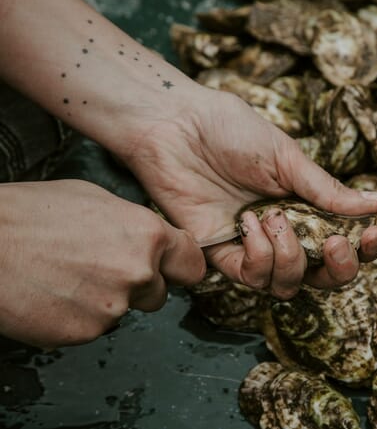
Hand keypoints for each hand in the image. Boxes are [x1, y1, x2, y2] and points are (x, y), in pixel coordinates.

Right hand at [0, 180, 205, 347]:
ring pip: (124, 311)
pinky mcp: (85, 332)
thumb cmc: (30, 214)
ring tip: (69, 276)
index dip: (179, 267)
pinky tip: (56, 294)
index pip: (192, 264)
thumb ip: (135, 225)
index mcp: (148, 235)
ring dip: (107, 300)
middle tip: (100, 268)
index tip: (173, 270)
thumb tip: (151, 239)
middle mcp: (138, 272)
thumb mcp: (96, 199)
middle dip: (138, 285)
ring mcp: (113, 306)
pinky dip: (79, 316)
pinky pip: (93, 328)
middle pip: (159, 292)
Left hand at [121, 88, 376, 298]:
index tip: (374, 233)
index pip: (345, 242)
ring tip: (274, 217)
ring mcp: (254, 246)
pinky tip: (248, 224)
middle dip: (338, 269)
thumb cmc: (233, 132)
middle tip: (334, 243)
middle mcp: (285, 233)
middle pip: (322, 276)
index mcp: (307, 207)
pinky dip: (258, 257)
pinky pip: (252, 277)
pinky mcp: (221, 254)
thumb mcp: (288, 158)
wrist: (178, 127)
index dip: (364, 248)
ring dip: (290, 258)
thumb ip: (328, 190)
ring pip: (288, 285)